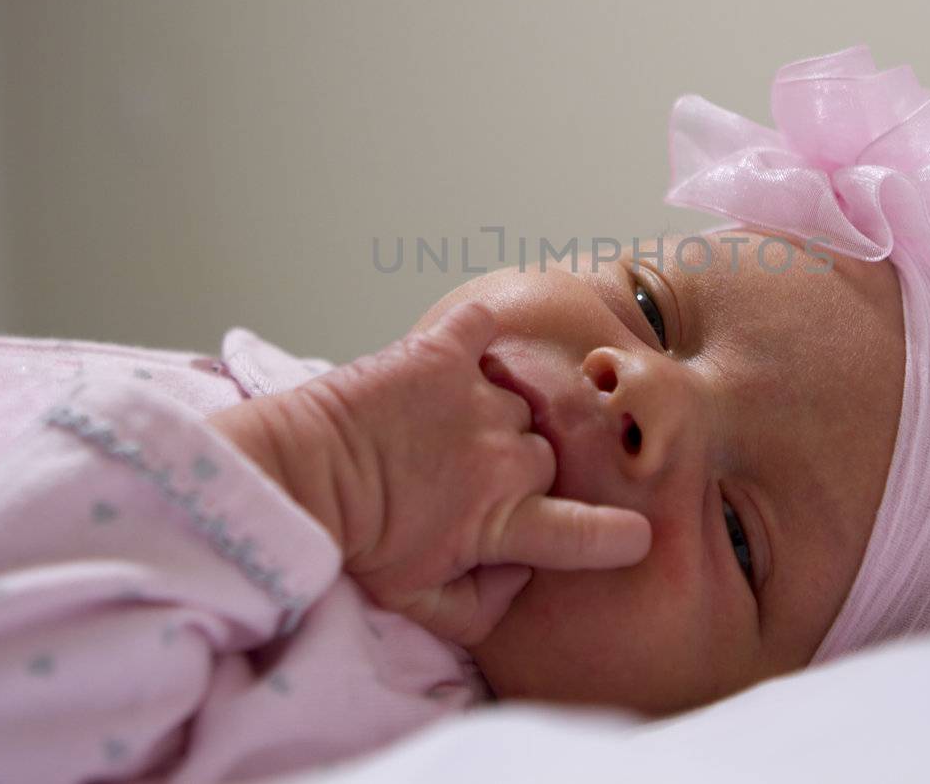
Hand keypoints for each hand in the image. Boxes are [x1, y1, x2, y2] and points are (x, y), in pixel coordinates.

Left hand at [207, 301, 650, 645]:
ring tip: (452, 426)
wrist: (293, 481)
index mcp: (502, 521)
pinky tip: (475, 337)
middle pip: (547, 457)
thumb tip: (521, 576)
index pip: (581, 531)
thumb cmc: (353, 543)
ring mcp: (475, 399)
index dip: (614, 535)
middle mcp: (502, 456)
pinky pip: (480, 324)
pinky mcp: (439, 354)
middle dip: (520, 470)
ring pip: (520, 400)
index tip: (637, 535)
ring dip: (497, 410)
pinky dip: (481, 326)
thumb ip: (485, 605)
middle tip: (469, 479)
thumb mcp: (419, 602)